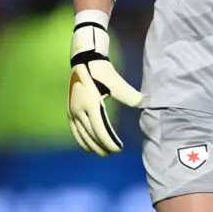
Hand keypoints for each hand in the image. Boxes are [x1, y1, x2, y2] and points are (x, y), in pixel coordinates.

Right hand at [67, 22, 141, 156]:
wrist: (83, 58)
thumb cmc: (101, 69)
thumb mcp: (115, 80)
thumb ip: (128, 94)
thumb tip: (142, 103)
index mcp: (90, 104)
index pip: (100, 130)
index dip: (109, 142)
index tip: (118, 149)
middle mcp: (79, 110)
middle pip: (90, 135)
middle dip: (101, 146)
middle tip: (113, 153)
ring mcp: (72, 110)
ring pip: (81, 135)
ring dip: (91, 145)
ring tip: (102, 152)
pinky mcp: (69, 109)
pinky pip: (74, 129)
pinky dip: (80, 139)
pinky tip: (87, 145)